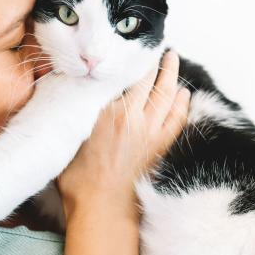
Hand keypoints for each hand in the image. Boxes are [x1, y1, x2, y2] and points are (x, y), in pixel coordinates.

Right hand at [56, 50, 190, 218]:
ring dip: (173, 76)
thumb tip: (70, 93)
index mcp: (109, 112)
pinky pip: (178, 118)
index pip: (126, 76)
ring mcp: (151, 132)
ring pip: (169, 95)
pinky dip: (183, 104)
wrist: (102, 207)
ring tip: (173, 59)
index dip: (133, 60)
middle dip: (157, 61)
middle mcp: (134, 117)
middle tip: (160, 47)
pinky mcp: (161, 147)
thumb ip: (77, 112)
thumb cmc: (78, 177)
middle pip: (151, 80)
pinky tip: (184, 94)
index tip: (133, 48)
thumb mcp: (70, 136)